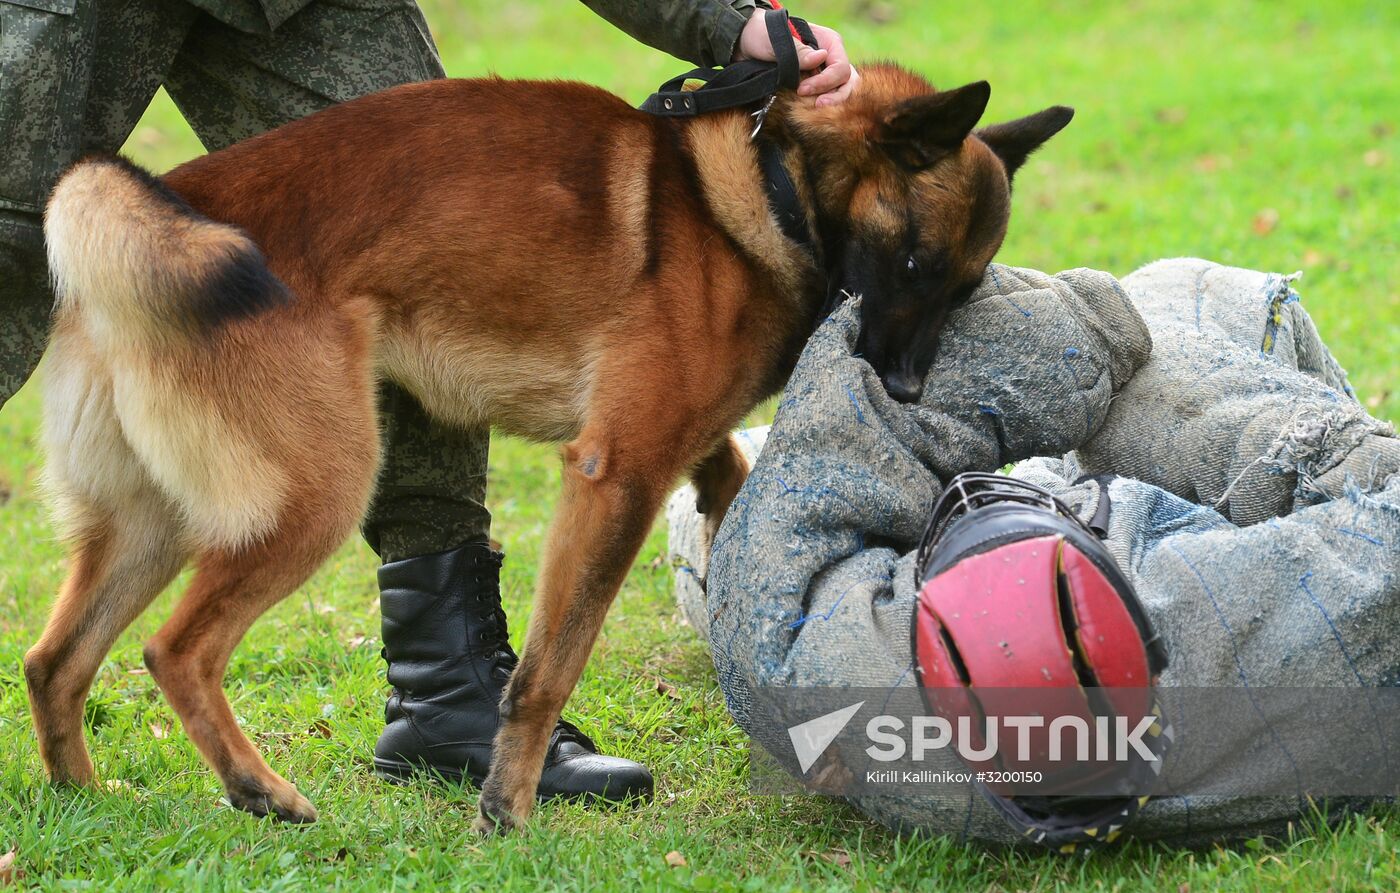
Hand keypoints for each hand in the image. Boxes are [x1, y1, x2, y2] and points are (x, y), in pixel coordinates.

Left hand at [733, 12, 859, 106]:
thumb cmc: (761, 34)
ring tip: (815, 108)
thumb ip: (798, 52)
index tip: (802, 89)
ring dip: (831, 101)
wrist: (744, 43)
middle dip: (835, 95)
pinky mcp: (813, 85)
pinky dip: (821, 104)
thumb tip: (820, 58)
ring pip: (841, 90)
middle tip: (816, 105)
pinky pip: (826, 96)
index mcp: (828, 42)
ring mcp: (822, 72)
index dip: (825, 81)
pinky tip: (808, 109)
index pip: (840, 67)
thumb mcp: (777, 40)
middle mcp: (829, 58)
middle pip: (847, 81)